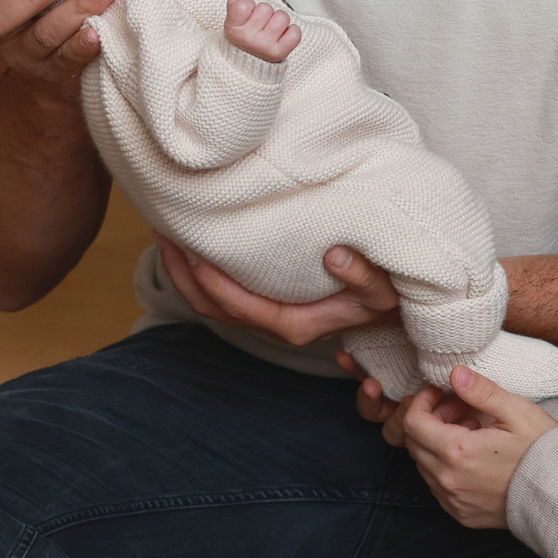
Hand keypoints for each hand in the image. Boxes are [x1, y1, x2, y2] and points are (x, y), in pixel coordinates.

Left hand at [156, 237, 399, 346]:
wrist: (396, 311)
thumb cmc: (391, 299)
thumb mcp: (387, 289)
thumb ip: (364, 275)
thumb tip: (333, 255)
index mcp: (295, 324)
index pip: (239, 307)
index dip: (210, 280)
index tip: (190, 248)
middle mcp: (276, 326)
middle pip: (212, 308)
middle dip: (182, 273)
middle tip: (161, 231)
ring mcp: (270, 318)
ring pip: (211, 304)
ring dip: (184, 272)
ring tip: (167, 234)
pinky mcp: (270, 306)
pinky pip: (222, 295)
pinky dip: (200, 273)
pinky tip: (193, 245)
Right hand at [224, 0, 301, 64]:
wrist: (248, 61)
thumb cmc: (243, 33)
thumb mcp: (232, 17)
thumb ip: (236, 0)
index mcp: (233, 28)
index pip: (244, 4)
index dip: (249, 3)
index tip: (248, 12)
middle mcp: (247, 39)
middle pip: (266, 8)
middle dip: (265, 12)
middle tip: (260, 23)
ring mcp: (264, 47)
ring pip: (282, 17)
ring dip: (279, 20)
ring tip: (272, 28)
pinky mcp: (279, 53)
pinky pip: (295, 32)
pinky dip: (292, 31)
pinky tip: (283, 35)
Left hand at [401, 367, 557, 528]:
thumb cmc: (543, 451)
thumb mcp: (516, 411)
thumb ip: (482, 391)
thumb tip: (456, 374)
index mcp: (458, 452)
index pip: (413, 423)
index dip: (421, 402)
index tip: (438, 392)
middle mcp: (449, 480)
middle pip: (414, 444)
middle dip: (430, 420)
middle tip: (459, 408)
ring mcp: (454, 501)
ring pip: (424, 466)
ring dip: (437, 444)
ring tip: (470, 431)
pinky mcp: (461, 515)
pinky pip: (438, 487)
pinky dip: (445, 467)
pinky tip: (472, 457)